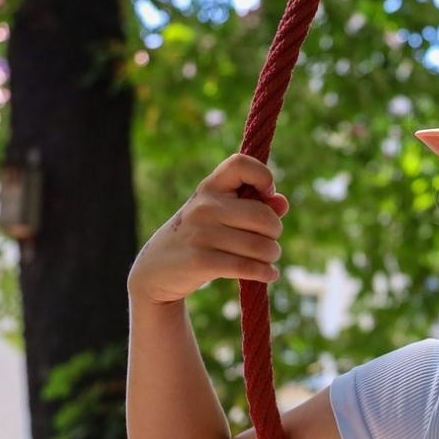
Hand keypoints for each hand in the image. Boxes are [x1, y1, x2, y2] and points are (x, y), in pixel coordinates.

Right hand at [128, 153, 289, 305]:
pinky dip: (265, 273)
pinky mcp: (201, 261)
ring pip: (261, 246)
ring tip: (267, 259)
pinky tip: (269, 274)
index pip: (240, 164)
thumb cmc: (199, 237)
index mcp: (209, 188)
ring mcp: (201, 234)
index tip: (267, 195)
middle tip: (269, 241)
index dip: (263, 176)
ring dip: (271, 256)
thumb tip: (282, 203)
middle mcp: (204, 207)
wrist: (156, 270)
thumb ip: (254, 205)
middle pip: (264, 217)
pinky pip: (248, 267)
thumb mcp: (219, 214)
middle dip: (275, 232)